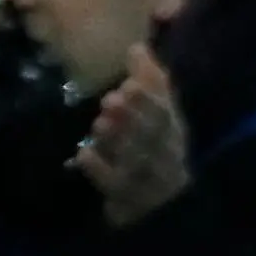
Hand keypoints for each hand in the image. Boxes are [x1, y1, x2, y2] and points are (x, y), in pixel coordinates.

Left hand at [76, 44, 190, 228]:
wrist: (161, 209)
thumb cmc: (155, 151)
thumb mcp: (158, 118)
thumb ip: (150, 82)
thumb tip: (136, 46)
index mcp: (173, 132)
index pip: (167, 114)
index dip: (150, 100)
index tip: (129, 84)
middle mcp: (164, 154)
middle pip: (153, 136)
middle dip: (134, 117)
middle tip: (111, 99)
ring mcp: (147, 178)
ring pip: (135, 158)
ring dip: (117, 139)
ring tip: (99, 122)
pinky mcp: (126, 199)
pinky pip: (112, 184)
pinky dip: (98, 168)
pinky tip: (82, 153)